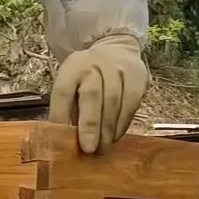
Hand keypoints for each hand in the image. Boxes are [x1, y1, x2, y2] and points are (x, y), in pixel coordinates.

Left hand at [50, 35, 148, 154]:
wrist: (116, 49)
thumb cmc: (88, 76)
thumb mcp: (71, 83)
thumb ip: (67, 108)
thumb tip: (64, 139)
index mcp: (72, 67)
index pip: (63, 91)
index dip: (61, 115)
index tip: (62, 139)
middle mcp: (94, 64)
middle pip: (91, 95)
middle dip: (90, 125)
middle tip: (89, 149)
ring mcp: (118, 69)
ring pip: (113, 102)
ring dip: (107, 129)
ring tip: (102, 148)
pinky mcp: (137, 78)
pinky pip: (130, 105)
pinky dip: (122, 124)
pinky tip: (115, 136)